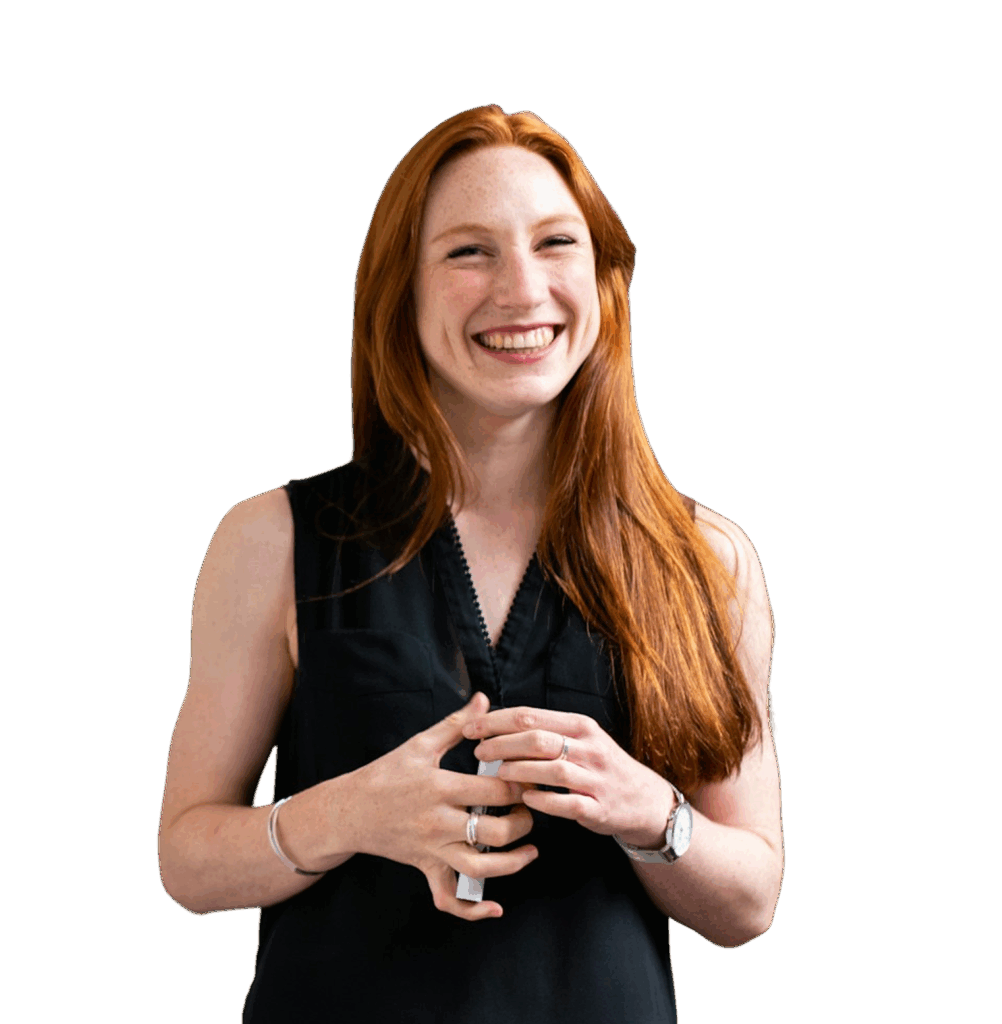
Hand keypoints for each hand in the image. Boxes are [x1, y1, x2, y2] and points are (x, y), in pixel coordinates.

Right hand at [348, 692, 537, 920]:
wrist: (349, 811)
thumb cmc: (386, 774)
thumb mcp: (420, 744)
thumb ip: (456, 724)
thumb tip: (484, 699)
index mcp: (440, 787)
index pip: (494, 791)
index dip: (520, 785)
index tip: (531, 777)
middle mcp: (438, 822)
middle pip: (495, 832)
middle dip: (523, 822)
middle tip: (532, 810)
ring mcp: (432, 850)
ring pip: (480, 868)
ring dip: (513, 864)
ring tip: (530, 850)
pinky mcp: (426, 868)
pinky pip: (449, 899)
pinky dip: (472, 910)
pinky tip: (495, 907)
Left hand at [463, 706, 675, 847]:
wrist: (644, 800)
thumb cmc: (600, 767)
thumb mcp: (581, 739)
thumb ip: (546, 731)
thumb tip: (499, 725)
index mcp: (580, 726)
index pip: (531, 715)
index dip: (496, 720)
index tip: (471, 727)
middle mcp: (589, 747)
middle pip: (537, 738)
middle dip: (502, 743)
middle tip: (479, 750)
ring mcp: (595, 778)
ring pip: (551, 768)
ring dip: (519, 770)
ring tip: (498, 774)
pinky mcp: (598, 807)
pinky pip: (567, 802)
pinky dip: (544, 800)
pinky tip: (526, 799)